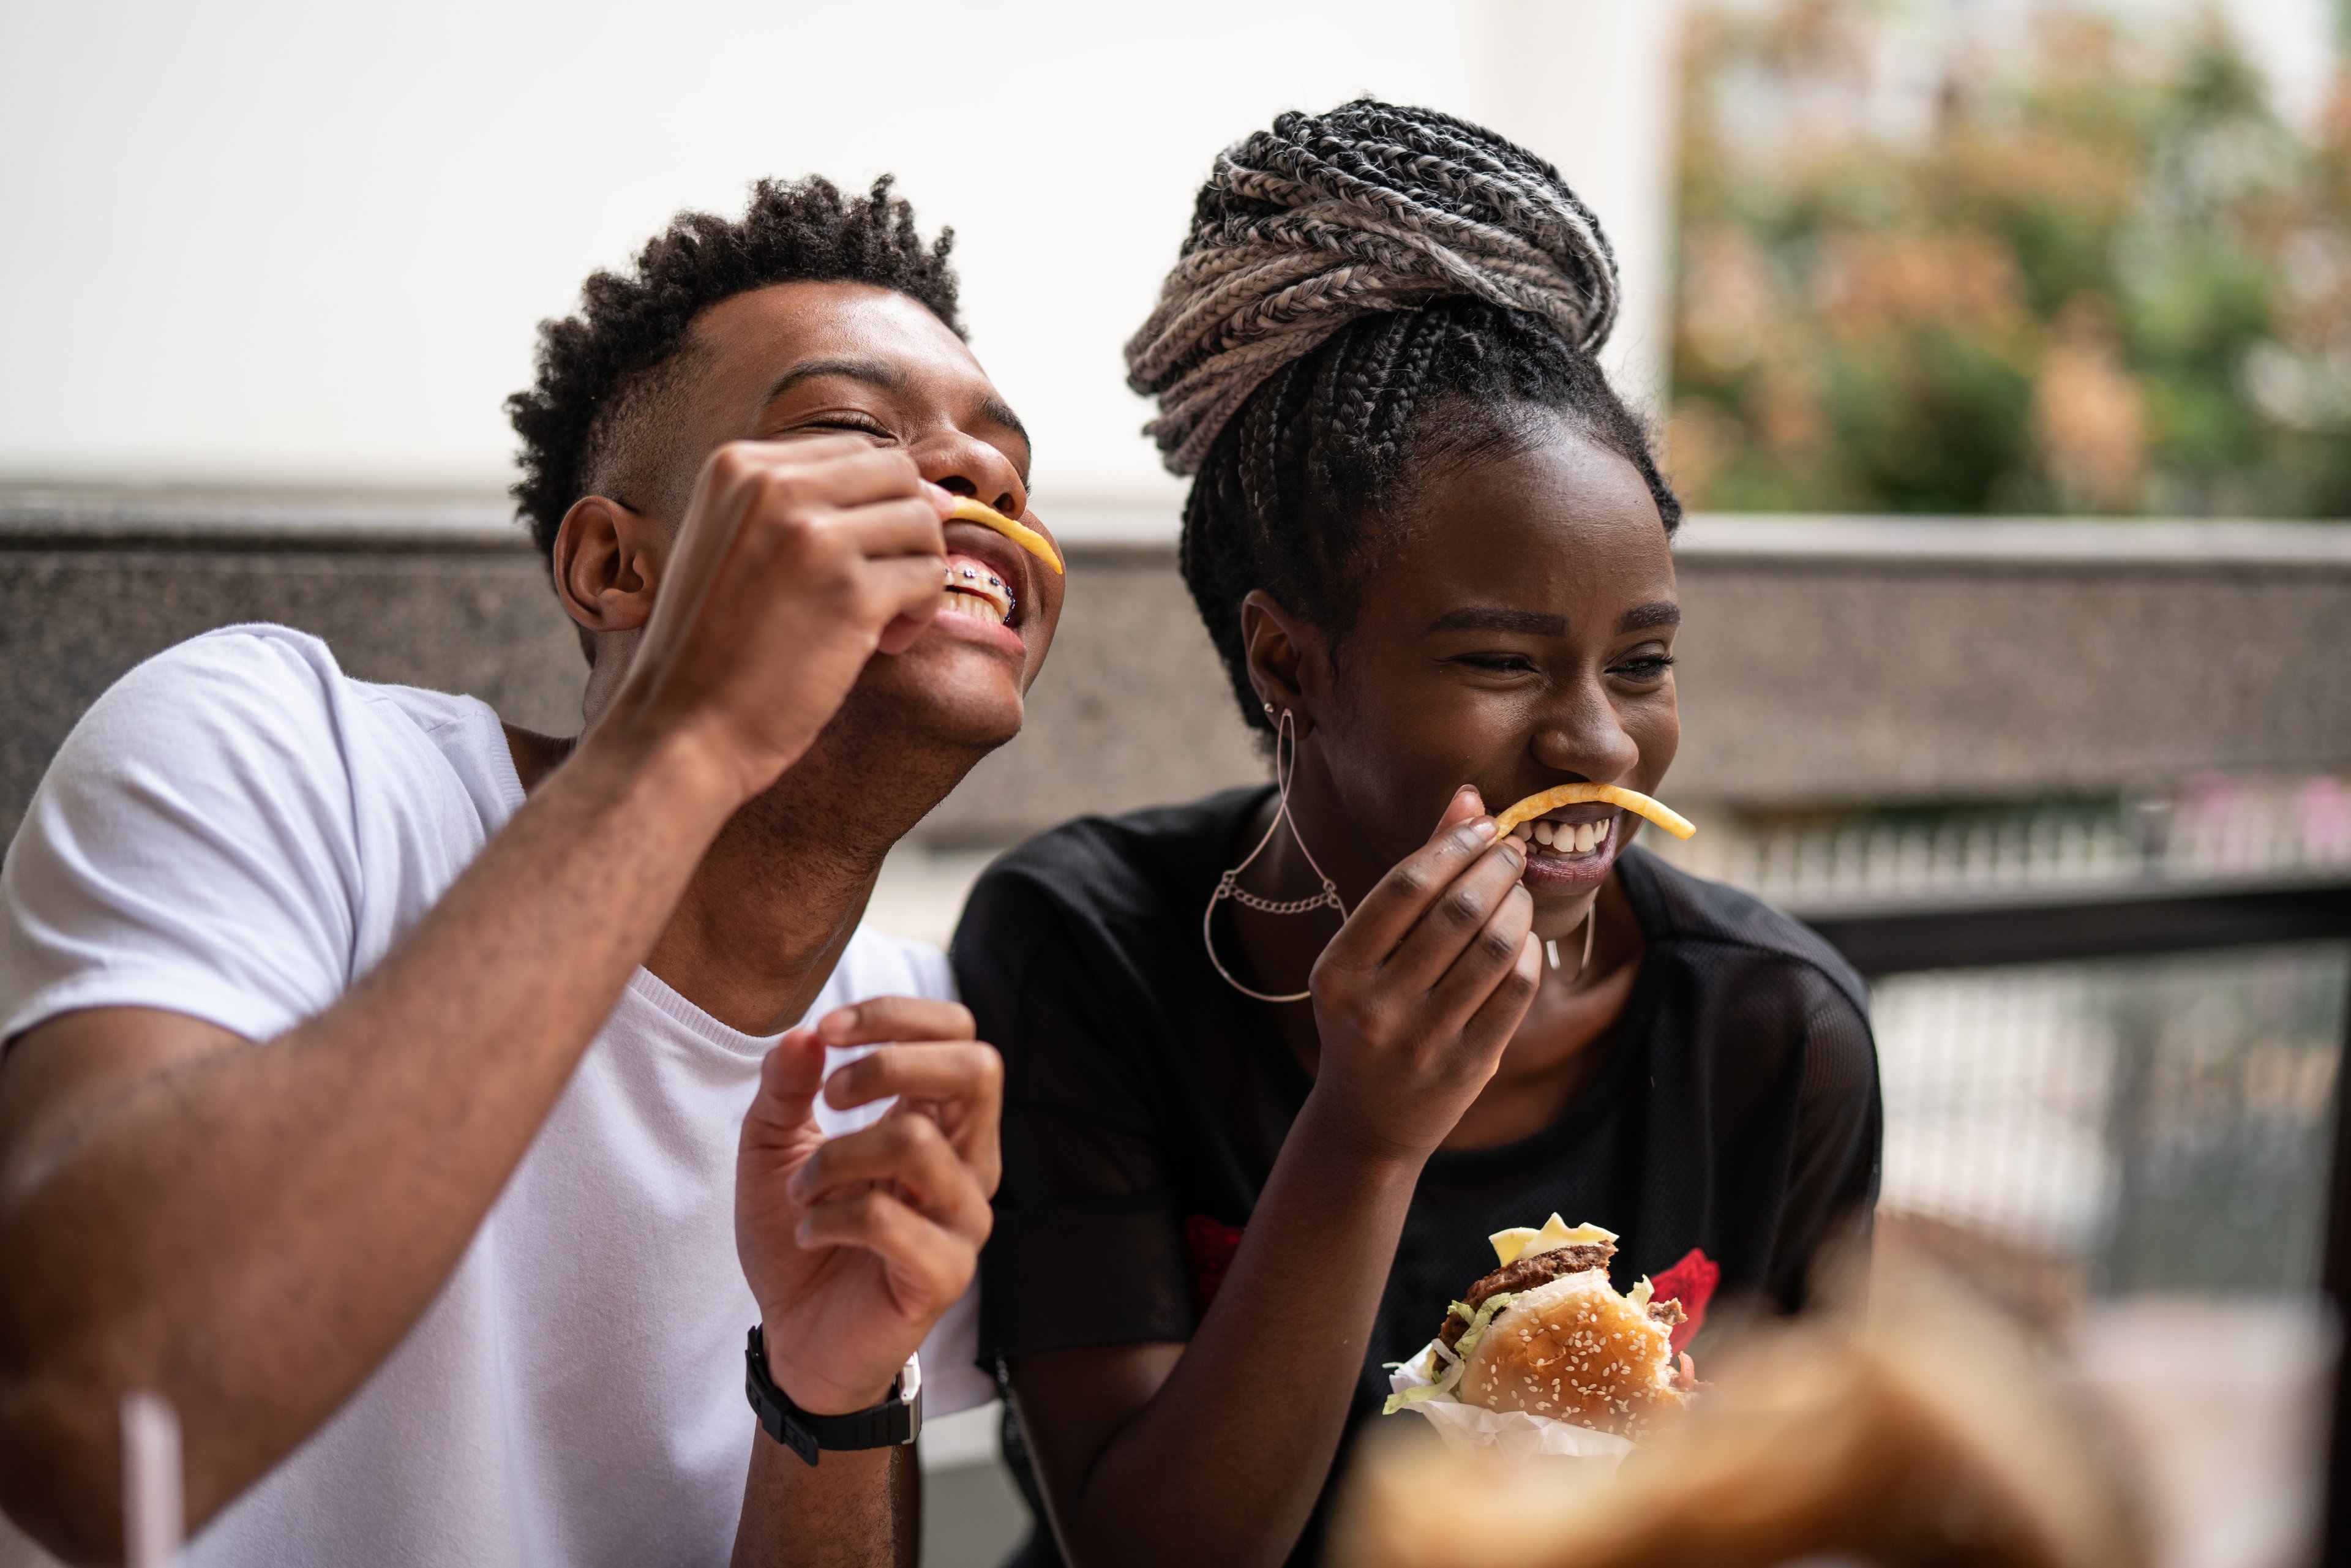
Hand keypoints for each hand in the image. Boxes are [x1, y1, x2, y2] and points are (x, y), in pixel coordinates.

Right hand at [610, 436, 954, 802]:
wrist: (680, 728)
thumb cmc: (711, 649)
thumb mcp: (731, 542)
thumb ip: (802, 506)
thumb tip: (931, 491)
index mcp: (739, 466)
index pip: (853, 450)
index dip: (876, 502)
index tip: (863, 553)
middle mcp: (776, 487)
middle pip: (897, 474)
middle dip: (907, 529)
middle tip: (886, 583)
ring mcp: (814, 538)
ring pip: (923, 522)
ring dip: (917, 570)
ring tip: (883, 618)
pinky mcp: (850, 594)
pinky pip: (929, 576)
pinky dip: (920, 612)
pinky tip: (881, 643)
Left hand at [735, 998, 1001, 1415]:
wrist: (795, 1338)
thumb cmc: (799, 1232)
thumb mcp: (772, 1147)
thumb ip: (787, 1086)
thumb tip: (805, 1034)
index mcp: (937, 1120)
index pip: (958, 1034)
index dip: (898, 1015)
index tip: (829, 1031)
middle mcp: (965, 1161)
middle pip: (978, 1068)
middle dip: (890, 1064)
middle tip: (829, 1098)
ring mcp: (963, 1218)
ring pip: (920, 1142)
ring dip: (837, 1157)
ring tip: (803, 1191)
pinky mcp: (945, 1273)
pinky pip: (888, 1220)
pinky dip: (830, 1218)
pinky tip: (809, 1234)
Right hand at [1303, 787, 1540, 1158]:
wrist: (1366, 1119)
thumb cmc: (1367, 1015)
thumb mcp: (1368, 953)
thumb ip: (1415, 876)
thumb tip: (1468, 797)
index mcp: (1338, 972)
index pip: (1405, 887)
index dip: (1453, 845)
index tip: (1483, 824)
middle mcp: (1375, 1008)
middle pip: (1456, 913)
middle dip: (1495, 869)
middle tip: (1511, 851)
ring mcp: (1422, 1041)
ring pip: (1494, 949)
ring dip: (1519, 906)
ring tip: (1520, 890)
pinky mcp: (1467, 1065)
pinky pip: (1515, 991)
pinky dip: (1529, 953)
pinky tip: (1524, 936)